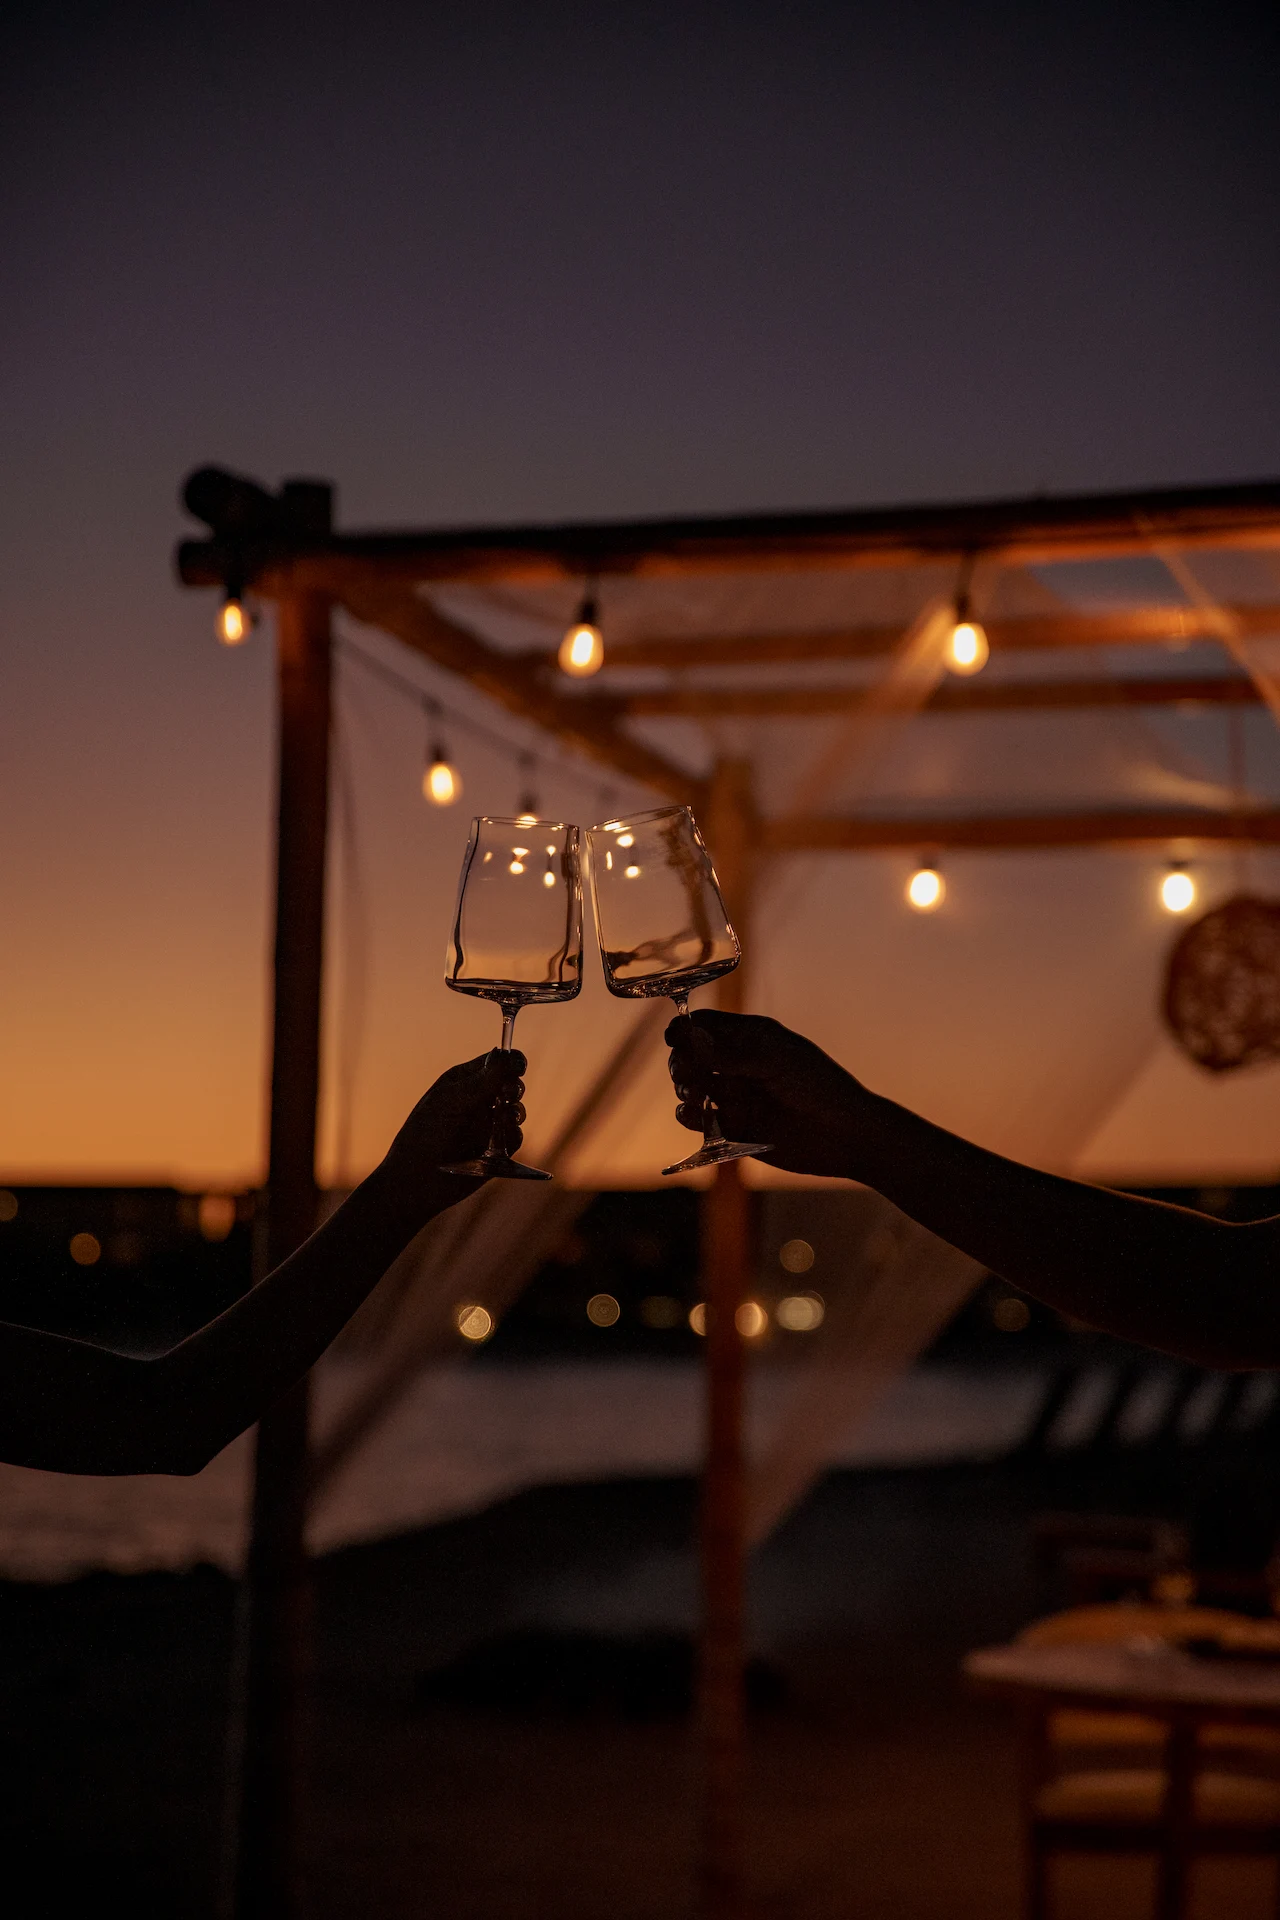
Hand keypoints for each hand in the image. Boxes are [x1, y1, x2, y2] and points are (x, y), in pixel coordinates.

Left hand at [381, 1049, 526, 1206]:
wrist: (415, 1181)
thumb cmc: (423, 1136)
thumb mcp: (448, 1102)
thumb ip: (479, 1082)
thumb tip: (506, 1057)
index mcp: (464, 1082)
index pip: (496, 1063)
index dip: (510, 1062)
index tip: (518, 1066)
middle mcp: (479, 1101)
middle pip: (512, 1083)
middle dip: (514, 1087)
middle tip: (506, 1094)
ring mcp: (488, 1125)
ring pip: (517, 1110)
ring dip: (515, 1112)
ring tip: (503, 1117)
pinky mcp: (497, 1151)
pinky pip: (515, 1137)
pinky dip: (511, 1137)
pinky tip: (497, 1143)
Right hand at [666, 1012, 869, 1178]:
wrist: (846, 1136)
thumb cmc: (820, 1088)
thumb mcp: (776, 1061)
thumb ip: (731, 1053)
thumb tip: (687, 1037)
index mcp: (751, 1038)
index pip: (704, 1025)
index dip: (684, 1029)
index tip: (675, 1040)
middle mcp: (739, 1065)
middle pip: (690, 1056)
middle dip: (683, 1063)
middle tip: (691, 1075)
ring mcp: (736, 1097)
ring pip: (691, 1088)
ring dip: (686, 1090)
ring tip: (698, 1098)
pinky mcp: (734, 1129)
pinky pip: (700, 1121)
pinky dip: (690, 1118)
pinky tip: (696, 1116)